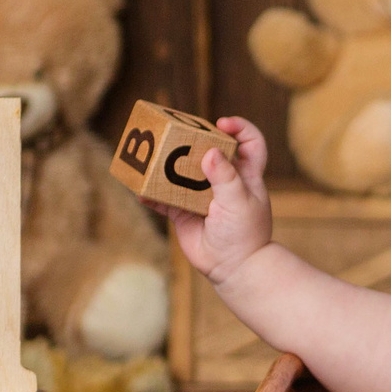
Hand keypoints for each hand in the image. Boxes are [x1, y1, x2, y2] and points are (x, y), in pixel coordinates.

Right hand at [162, 116, 273, 281]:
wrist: (233, 268)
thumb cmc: (245, 233)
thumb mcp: (239, 201)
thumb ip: (225, 177)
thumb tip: (209, 152)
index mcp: (245, 175)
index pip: (249, 143)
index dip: (239, 128)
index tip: (222, 123)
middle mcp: (222, 181)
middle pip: (206, 151)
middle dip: (191, 140)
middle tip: (174, 133)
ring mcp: (201, 195)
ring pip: (180, 172)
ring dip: (165, 165)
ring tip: (150, 157)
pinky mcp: (183, 212)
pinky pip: (163, 198)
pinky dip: (151, 195)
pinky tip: (141, 192)